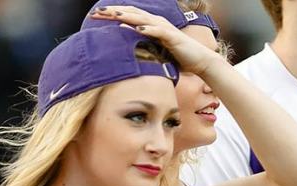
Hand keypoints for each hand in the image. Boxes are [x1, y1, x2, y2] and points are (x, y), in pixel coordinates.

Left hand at [90, 6, 222, 75]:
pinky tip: (137, 28)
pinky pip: (158, 31)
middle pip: (131, 13)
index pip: (128, 16)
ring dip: (126, 16)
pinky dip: (147, 29)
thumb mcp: (156, 50)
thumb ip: (141, 44)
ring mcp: (164, 28)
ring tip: (112, 15)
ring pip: (142, 19)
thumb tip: (124, 42)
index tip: (94, 16)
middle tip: (96, 13)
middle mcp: (156, 22)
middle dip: (113, 12)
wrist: (201, 61)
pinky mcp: (172, 37)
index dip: (111, 14)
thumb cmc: (179, 58)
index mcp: (151, 25)